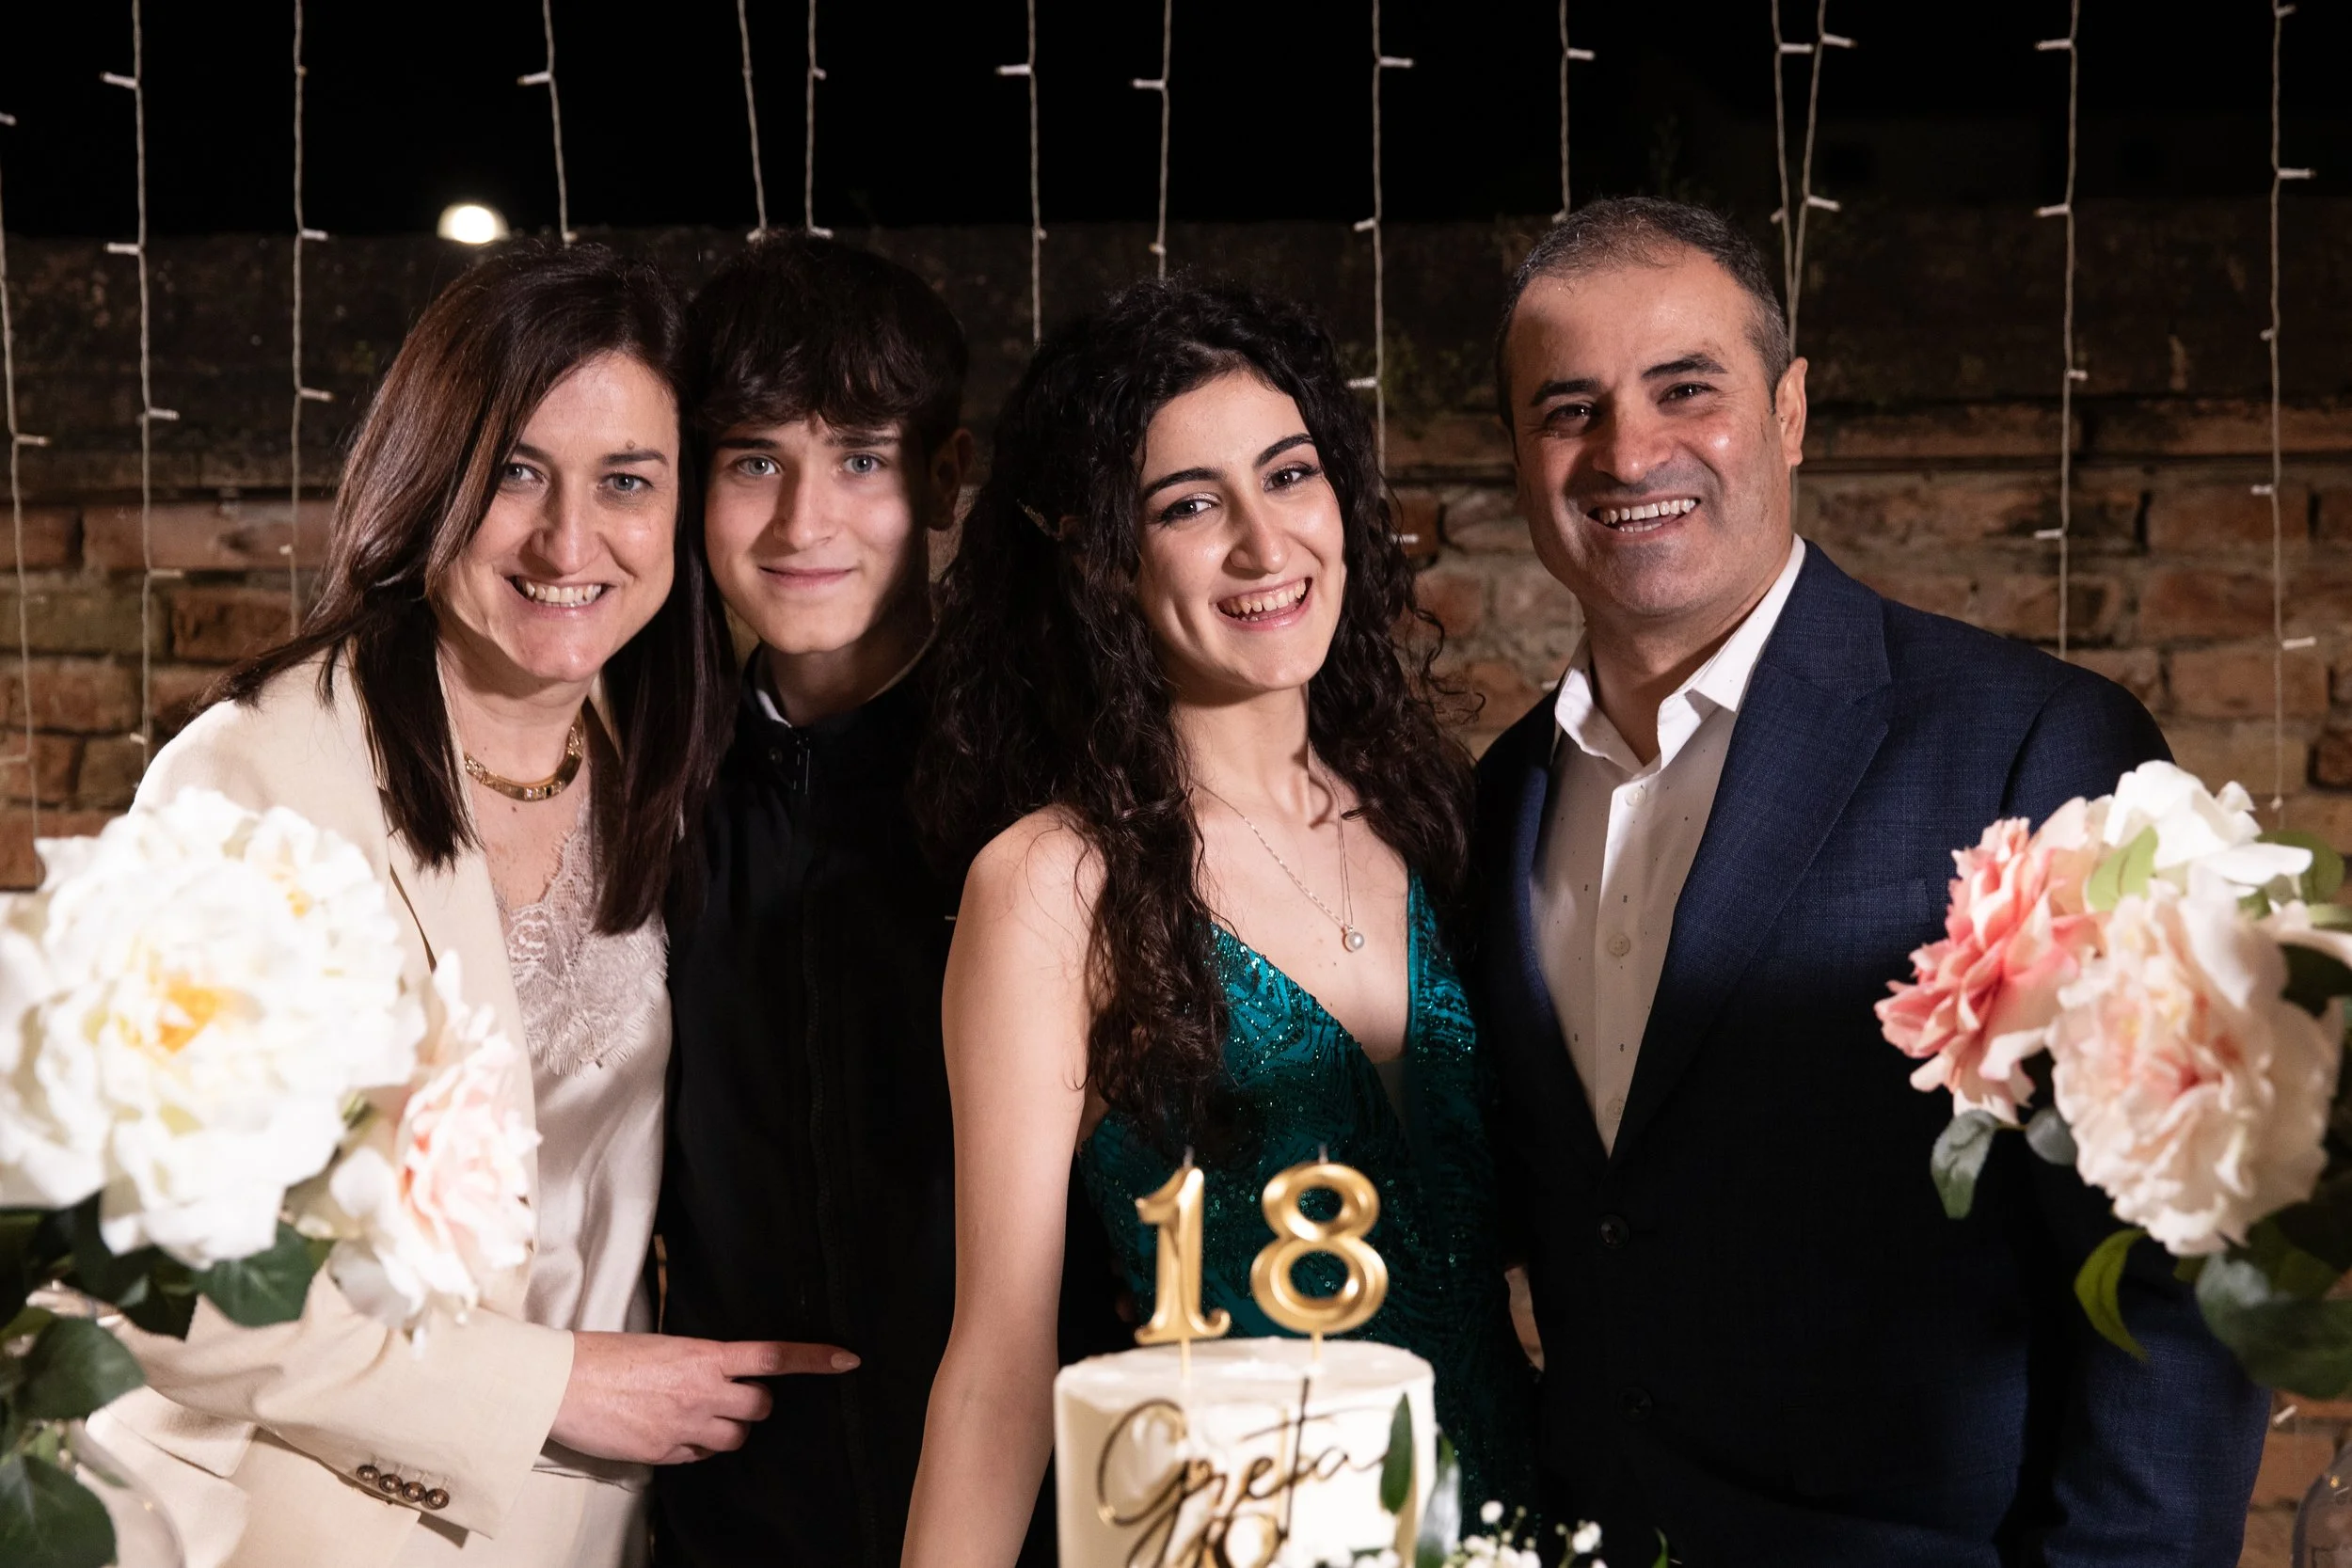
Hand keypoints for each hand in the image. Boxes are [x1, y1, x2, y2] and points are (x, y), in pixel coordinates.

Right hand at [548, 1331, 857, 1464]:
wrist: (563, 1384)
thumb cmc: (605, 1356)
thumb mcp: (662, 1344)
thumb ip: (699, 1359)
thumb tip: (718, 1367)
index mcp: (705, 1355)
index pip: (774, 1356)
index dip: (816, 1359)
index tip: (848, 1360)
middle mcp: (704, 1391)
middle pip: (761, 1405)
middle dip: (755, 1403)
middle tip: (733, 1396)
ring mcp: (687, 1425)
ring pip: (736, 1437)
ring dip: (727, 1429)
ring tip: (697, 1414)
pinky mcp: (666, 1453)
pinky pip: (700, 1455)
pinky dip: (695, 1447)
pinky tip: (670, 1430)